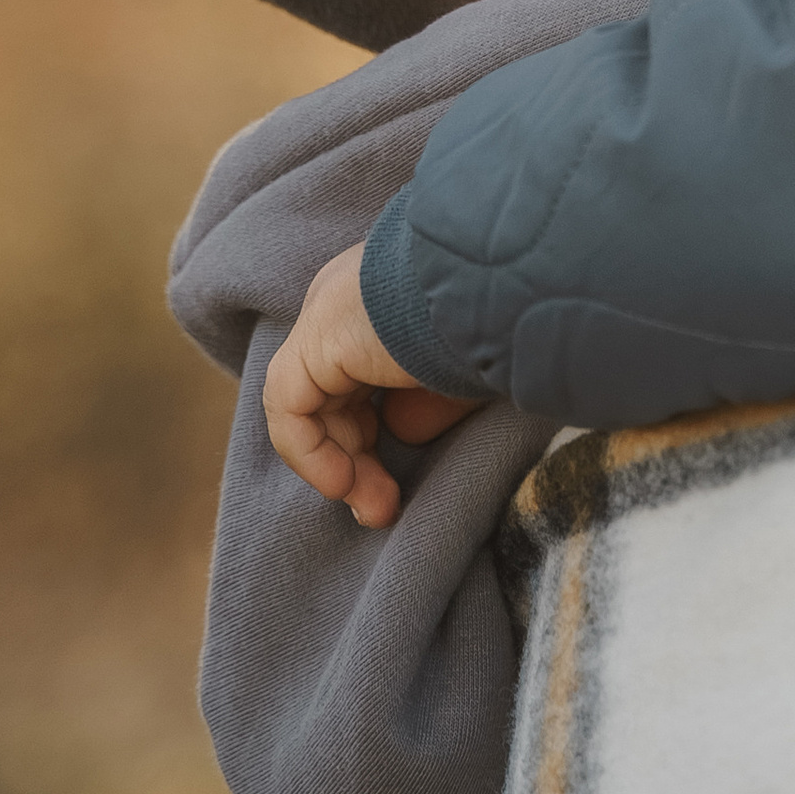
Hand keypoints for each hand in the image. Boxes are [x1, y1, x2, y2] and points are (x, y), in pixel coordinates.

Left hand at [264, 242, 478, 529]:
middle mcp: (345, 299)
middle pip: (331, 396)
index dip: (372, 435)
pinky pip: (290, 409)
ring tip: (376, 509)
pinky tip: (344, 485)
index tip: (400, 481)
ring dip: (339, 468)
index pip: (355, 376)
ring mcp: (324, 314)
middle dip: (357, 461)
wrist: (503, 284)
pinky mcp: (312, 340)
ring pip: (309, 407)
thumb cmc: (501, 322)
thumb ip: (427, 402)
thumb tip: (400, 432)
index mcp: (380, 296)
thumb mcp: (462, 373)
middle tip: (386, 508)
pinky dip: (311, 455)